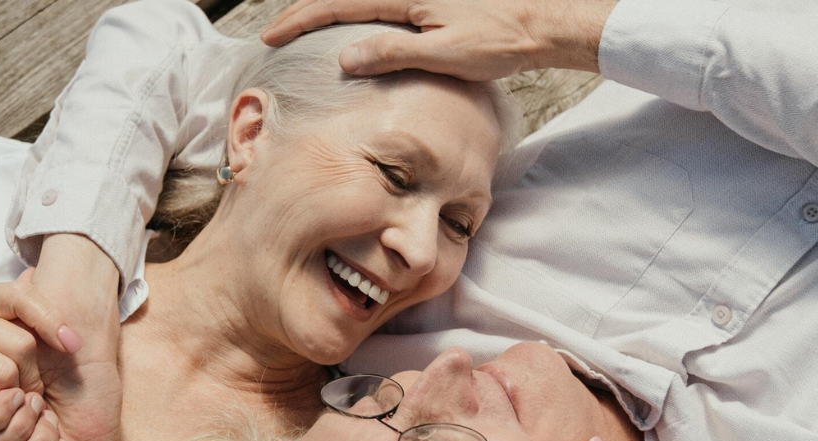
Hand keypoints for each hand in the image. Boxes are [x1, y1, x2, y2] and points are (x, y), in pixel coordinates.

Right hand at [260, 0, 617, 77]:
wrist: (545, 23)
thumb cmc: (502, 40)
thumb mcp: (446, 54)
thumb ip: (393, 52)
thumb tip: (346, 57)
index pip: (338, 5)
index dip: (301, 19)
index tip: (272, 35)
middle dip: (306, 11)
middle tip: (277, 30)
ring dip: (329, 9)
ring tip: (304, 26)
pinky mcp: (432, 1)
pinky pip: (380, 2)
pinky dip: (355, 11)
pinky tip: (352, 26)